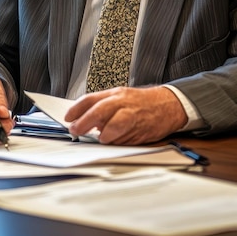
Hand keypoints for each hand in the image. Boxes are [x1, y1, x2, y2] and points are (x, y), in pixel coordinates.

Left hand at [64, 86, 186, 144]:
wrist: (168, 105)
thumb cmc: (141, 103)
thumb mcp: (120, 98)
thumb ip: (102, 108)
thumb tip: (82, 122)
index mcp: (115, 94)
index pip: (91, 99)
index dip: (76, 109)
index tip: (67, 118)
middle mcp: (123, 103)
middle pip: (99, 111)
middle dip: (84, 123)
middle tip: (75, 131)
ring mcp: (133, 116)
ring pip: (114, 126)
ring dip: (104, 135)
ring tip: (101, 138)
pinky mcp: (141, 130)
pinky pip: (125, 139)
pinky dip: (117, 142)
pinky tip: (115, 141)